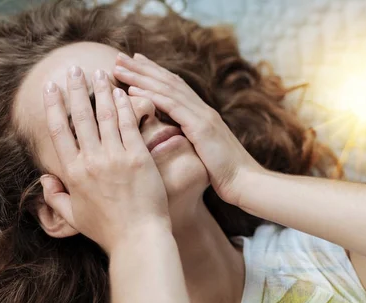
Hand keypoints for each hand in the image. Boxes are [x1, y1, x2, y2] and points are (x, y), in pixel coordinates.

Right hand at [41, 66, 169, 254]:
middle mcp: (91, 160)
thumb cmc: (107, 230)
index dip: (54, 106)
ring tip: (99, 72)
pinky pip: (129, 125)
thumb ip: (55, 198)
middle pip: (80, 116)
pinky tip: (121, 92)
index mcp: (73, 172)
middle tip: (73, 70)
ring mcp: (116, 157)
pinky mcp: (138, 157)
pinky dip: (124, 106)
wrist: (138, 238)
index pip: (59, 131)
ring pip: (105, 116)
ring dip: (100, 91)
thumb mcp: (73, 217)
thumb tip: (44, 181)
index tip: (51, 88)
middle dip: (76, 89)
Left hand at [112, 52, 263, 205]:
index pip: (176, 87)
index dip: (155, 73)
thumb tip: (180, 141)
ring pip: (166, 89)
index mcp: (204, 116)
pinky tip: (132, 89)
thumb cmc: (227, 176)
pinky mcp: (200, 127)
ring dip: (140, 76)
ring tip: (119, 66)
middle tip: (120, 57)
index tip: (136, 63)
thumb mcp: (207, 154)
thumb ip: (194, 143)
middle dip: (143, 68)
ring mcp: (203, 116)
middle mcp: (203, 110)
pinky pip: (171, 106)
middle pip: (169, 81)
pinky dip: (150, 95)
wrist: (247, 182)